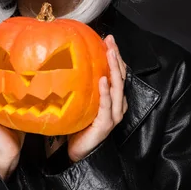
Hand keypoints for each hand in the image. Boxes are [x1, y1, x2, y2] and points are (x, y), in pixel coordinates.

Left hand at [67, 34, 127, 162]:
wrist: (77, 150)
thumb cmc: (79, 124)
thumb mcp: (82, 99)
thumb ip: (82, 84)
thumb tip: (69, 61)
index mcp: (113, 98)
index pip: (118, 73)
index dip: (115, 56)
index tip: (108, 39)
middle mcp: (117, 105)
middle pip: (121, 77)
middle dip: (116, 57)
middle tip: (110, 41)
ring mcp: (113, 115)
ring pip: (118, 88)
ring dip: (114, 70)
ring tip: (109, 54)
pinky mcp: (106, 124)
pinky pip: (107, 106)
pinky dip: (106, 93)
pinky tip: (103, 81)